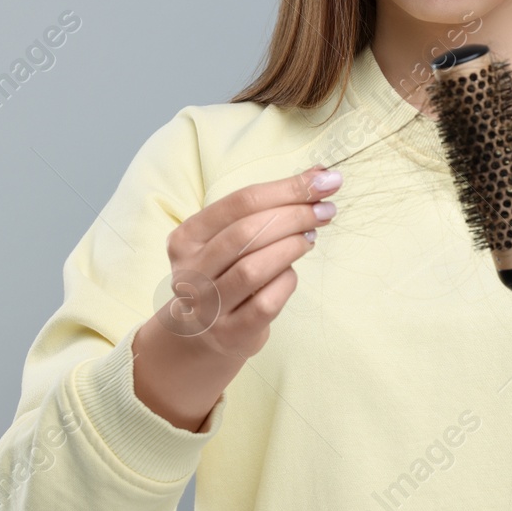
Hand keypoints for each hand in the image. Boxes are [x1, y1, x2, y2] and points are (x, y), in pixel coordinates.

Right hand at [131, 166, 340, 430]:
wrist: (202, 335)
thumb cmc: (226, 272)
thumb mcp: (233, 236)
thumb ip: (271, 205)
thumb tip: (322, 175)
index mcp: (186, 238)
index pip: (240, 202)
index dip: (287, 188)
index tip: (324, 181)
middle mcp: (191, 271)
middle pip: (246, 231)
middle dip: (294, 215)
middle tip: (325, 210)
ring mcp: (208, 306)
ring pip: (253, 268)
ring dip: (291, 247)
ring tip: (310, 238)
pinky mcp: (231, 333)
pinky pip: (266, 302)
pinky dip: (286, 281)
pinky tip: (292, 272)